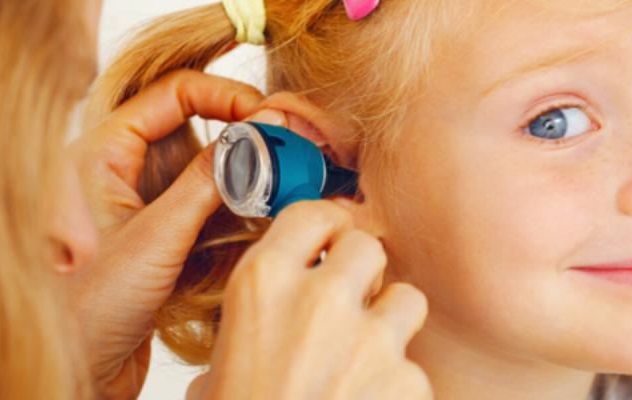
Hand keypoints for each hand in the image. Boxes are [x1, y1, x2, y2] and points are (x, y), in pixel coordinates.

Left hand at [65, 70, 263, 398]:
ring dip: (247, 173)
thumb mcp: (154, 239)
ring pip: (206, 169)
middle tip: (288, 143)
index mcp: (101, 154)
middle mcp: (122, 172)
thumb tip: (254, 138)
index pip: (172, 93)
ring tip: (287, 179)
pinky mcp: (160, 238)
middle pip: (195, 127)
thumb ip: (206, 184)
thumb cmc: (87, 310)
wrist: (78, 369)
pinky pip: (207, 207)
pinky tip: (267, 215)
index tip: (265, 114)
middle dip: (244, 132)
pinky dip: (239, 207)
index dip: (224, 94)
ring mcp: (142, 205)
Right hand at [187, 200, 432, 399]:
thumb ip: (244, 337)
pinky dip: (397, 391)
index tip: (330, 240)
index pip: (313, 214)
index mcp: (262, 286)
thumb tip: (245, 345)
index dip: (327, 226)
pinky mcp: (405, 381)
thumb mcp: (216, 374)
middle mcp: (319, 299)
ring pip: (407, 300)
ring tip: (365, 361)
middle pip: (367, 246)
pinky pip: (414, 370)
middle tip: (352, 301)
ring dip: (391, 325)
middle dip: (364, 272)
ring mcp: (368, 339)